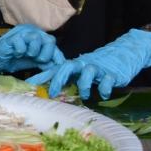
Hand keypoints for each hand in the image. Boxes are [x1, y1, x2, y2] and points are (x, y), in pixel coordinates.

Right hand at [0, 24, 64, 77]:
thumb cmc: (16, 59)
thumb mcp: (35, 61)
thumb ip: (47, 62)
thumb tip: (60, 66)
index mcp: (38, 35)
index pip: (52, 43)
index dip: (56, 56)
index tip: (57, 66)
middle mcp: (31, 31)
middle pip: (49, 39)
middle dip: (46, 54)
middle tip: (38, 60)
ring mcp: (21, 32)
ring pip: (36, 38)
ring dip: (33, 52)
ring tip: (26, 55)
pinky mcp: (11, 37)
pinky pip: (21, 44)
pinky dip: (20, 52)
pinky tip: (15, 53)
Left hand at [27, 28, 150, 99]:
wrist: (123, 54)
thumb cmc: (97, 66)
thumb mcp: (80, 71)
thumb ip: (66, 79)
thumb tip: (46, 90)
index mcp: (74, 65)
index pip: (55, 69)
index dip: (41, 77)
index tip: (28, 85)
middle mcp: (84, 65)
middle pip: (67, 67)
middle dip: (58, 79)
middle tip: (52, 93)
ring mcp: (98, 68)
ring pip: (88, 72)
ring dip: (84, 85)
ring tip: (84, 96)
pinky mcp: (112, 74)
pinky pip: (108, 81)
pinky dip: (105, 88)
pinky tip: (104, 94)